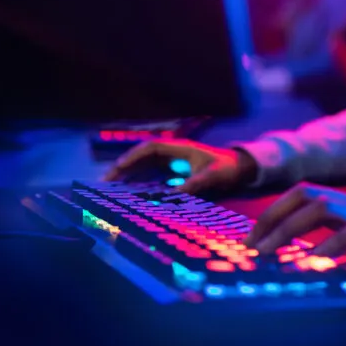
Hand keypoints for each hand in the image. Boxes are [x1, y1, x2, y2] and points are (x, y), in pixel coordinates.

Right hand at [103, 139, 258, 194]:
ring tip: (109, 191)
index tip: (119, 168)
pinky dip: (139, 185)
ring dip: (128, 177)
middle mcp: (172, 155)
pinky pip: (152, 178)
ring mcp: (172, 165)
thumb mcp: (214, 175)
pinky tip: (128, 196)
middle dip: (123, 168)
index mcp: (179, 148)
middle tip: (104, 183)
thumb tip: (176, 194)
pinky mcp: (174, 176)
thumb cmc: (228, 168)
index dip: (133, 157)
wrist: (241, 169)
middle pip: (141, 158)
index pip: (150, 148)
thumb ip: (197, 183)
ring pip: (144, 168)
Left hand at [246, 183, 345, 286]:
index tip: (252, 237)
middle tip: (250, 247)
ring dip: (288, 230)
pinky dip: (328, 247)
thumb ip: (340, 234)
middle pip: (304, 194)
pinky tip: (313, 264)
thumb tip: (306, 250)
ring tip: (267, 255)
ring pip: (320, 207)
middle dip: (271, 217)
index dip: (273, 211)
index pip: (302, 194)